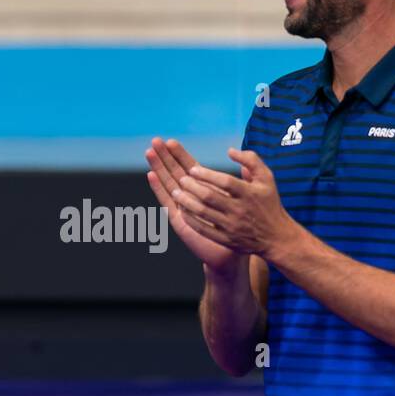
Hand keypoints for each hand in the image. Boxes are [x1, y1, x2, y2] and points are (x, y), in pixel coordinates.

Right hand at [146, 137, 243, 273]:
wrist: (230, 255)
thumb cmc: (238, 228)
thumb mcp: (241, 201)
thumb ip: (242, 180)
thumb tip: (244, 161)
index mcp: (204, 190)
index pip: (188, 168)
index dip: (180, 155)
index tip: (171, 141)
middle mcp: (191, 198)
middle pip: (175, 172)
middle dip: (165, 157)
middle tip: (155, 140)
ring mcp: (183, 208)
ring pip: (168, 183)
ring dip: (159, 168)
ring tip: (150, 152)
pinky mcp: (179, 220)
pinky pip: (167, 201)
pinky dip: (159, 188)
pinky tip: (151, 175)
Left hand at [173, 148, 297, 260]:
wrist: (276, 237)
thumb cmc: (269, 203)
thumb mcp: (267, 178)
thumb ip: (251, 160)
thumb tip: (230, 150)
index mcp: (249, 194)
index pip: (225, 182)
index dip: (207, 174)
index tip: (193, 168)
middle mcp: (240, 210)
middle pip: (210, 197)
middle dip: (191, 187)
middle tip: (181, 179)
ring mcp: (232, 226)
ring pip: (203, 213)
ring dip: (186, 202)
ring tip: (175, 193)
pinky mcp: (226, 240)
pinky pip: (203, 229)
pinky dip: (190, 219)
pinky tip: (182, 210)